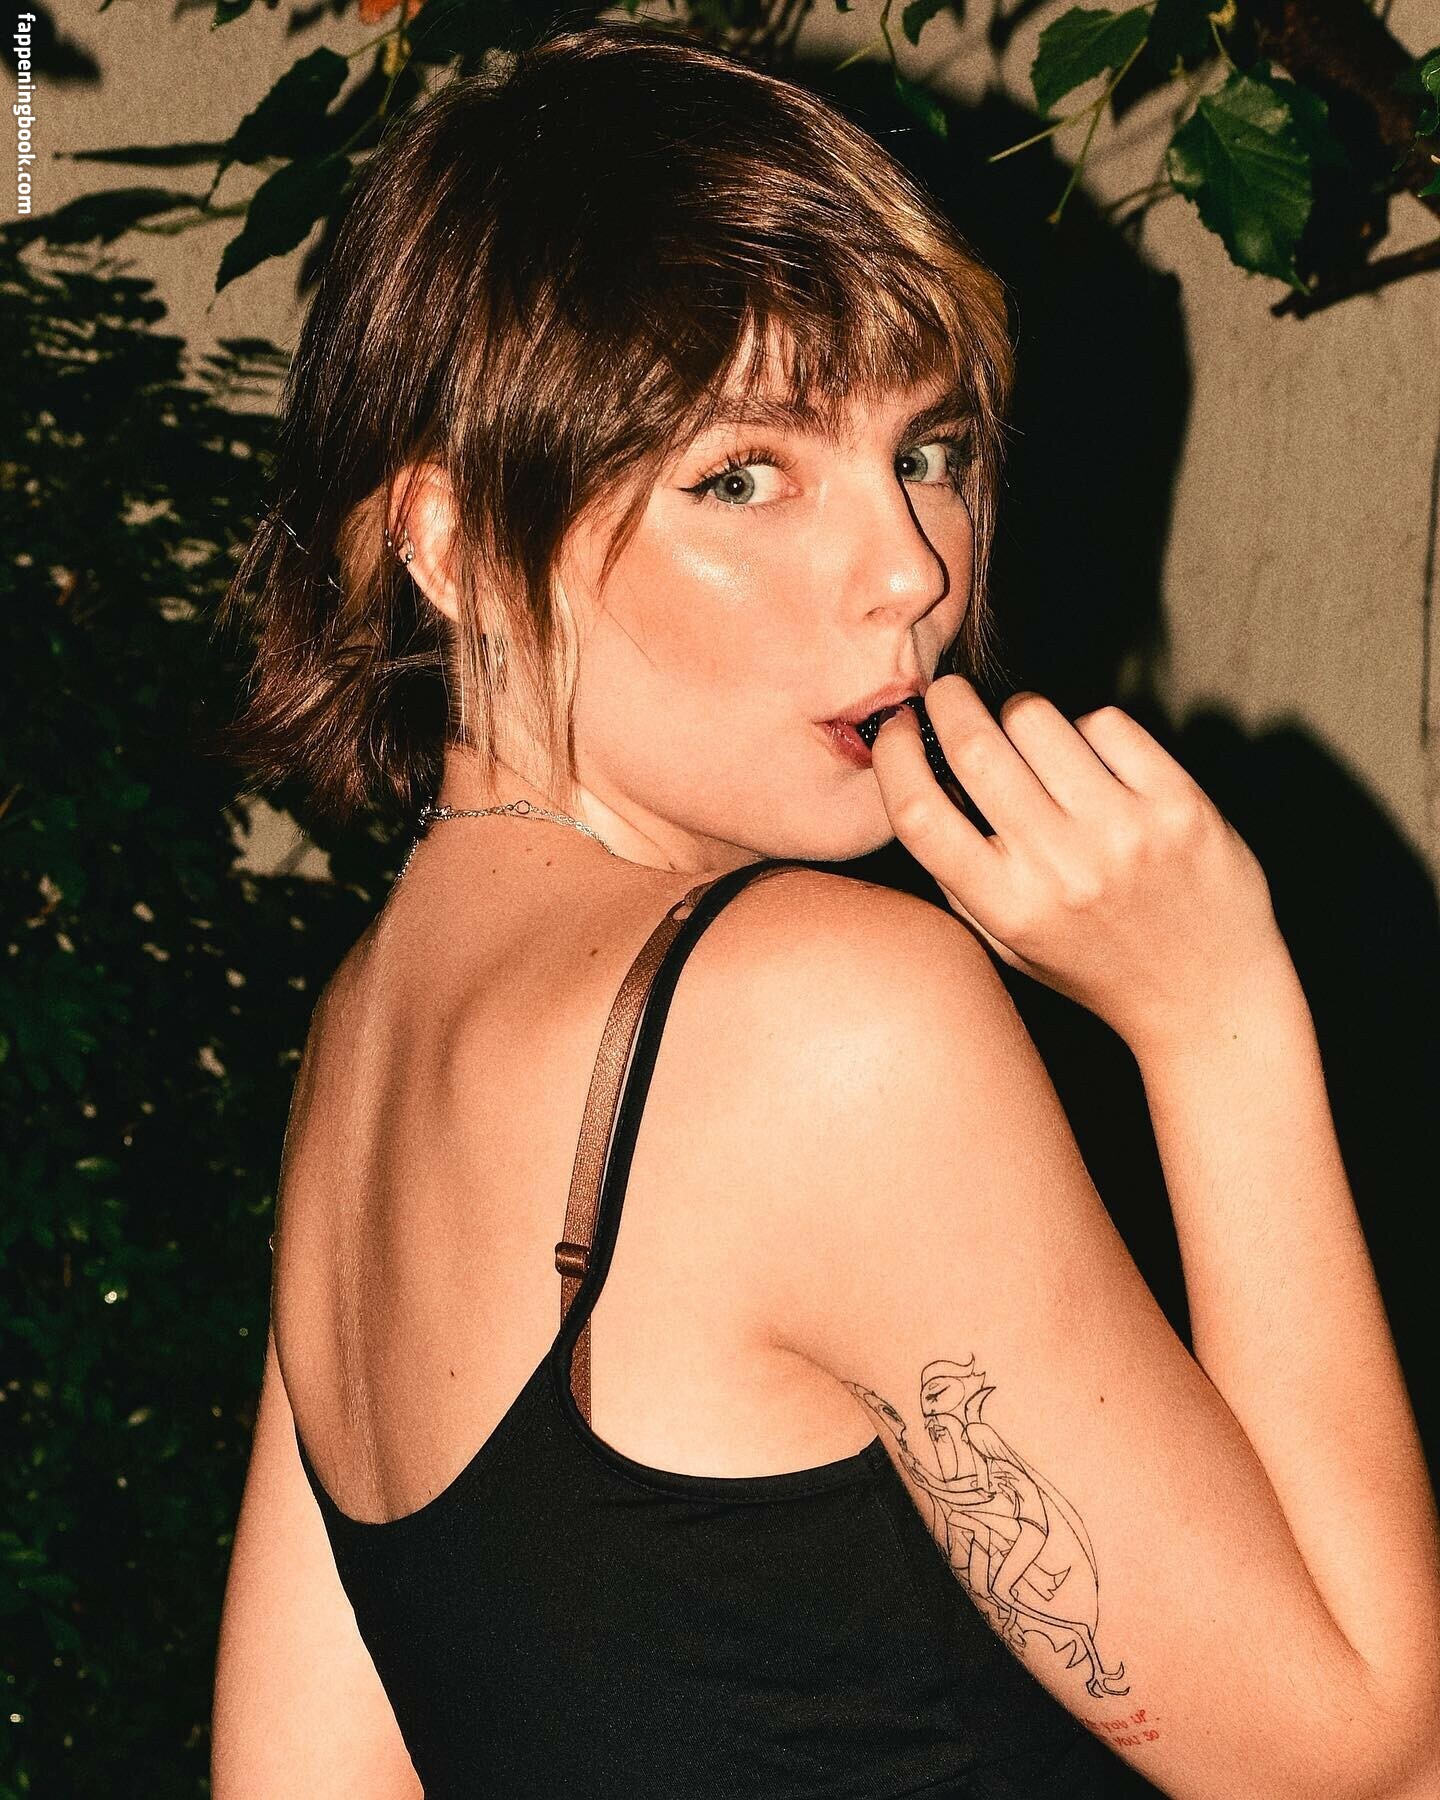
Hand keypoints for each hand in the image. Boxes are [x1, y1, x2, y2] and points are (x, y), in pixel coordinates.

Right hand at [870, 676, 1289, 1050]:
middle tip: (948, 694)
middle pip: (975, 747)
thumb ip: (958, 873)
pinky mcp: (1178, 804)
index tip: (896, 730)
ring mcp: (1123, 832)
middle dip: (949, 703)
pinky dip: (1088, 729)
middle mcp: (1061, 868)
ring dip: (1020, 715)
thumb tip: (917, 775)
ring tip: (1031, 738)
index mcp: (1007, 907)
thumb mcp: (1007, 941)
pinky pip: (1106, 724)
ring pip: (1036, 719)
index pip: (920, 813)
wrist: (1208, 996)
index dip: (895, 756)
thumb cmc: (1096, 964)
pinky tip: (1096, 762)